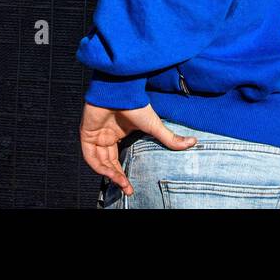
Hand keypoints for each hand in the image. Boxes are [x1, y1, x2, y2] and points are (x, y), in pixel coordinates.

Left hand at [79, 102, 196, 196]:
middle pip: (108, 163)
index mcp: (118, 135)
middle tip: (127, 189)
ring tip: (122, 183)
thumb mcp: (154, 126)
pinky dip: (98, 166)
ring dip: (109, 174)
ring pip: (98, 161)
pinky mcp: (86, 132)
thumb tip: (193, 142)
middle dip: (117, 178)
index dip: (123, 175)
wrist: (121, 89)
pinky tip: (109, 173)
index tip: (131, 188)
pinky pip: (89, 155)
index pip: (117, 160)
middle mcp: (105, 136)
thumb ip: (170, 138)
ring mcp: (95, 135)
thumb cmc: (136, 104)